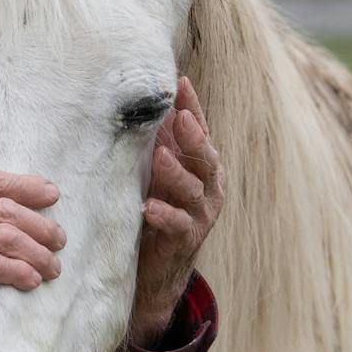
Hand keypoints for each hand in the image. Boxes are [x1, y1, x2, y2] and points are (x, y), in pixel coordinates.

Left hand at [130, 77, 224, 344]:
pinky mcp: (185, 239)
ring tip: (160, 156)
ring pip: (193, 190)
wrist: (156, 268)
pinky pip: (178, 225)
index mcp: (202, 167)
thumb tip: (143, 103)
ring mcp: (200, 215)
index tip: (180, 83)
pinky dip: (165, 215)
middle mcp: (208, 188)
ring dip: (176, 172)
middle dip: (194, 137)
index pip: (200, 131)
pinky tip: (150, 207)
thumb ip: (157, 142)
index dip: (193, 107)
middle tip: (180, 117)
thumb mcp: (157, 173)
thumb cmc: (157, 209)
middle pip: (206, 158)